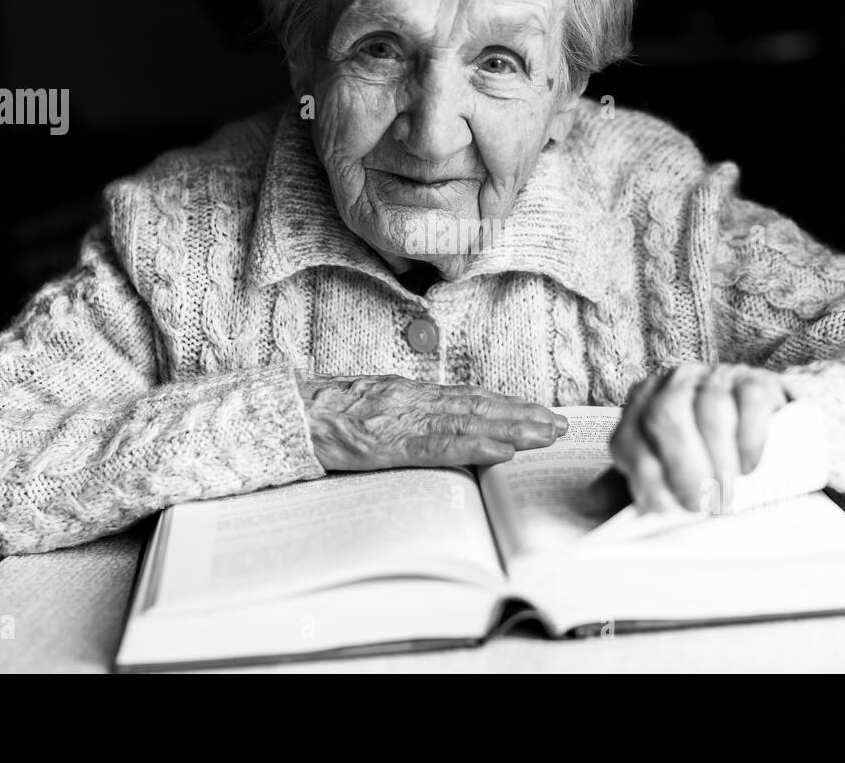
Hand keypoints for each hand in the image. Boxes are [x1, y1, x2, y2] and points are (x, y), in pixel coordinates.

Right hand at [296, 373, 567, 471]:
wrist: (285, 415)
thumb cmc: (320, 416)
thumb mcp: (368, 408)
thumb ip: (401, 416)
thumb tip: (435, 428)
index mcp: (407, 394)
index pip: (466, 397)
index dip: (504, 404)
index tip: (536, 410)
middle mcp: (412, 400)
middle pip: (478, 406)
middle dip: (522, 415)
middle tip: (559, 424)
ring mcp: (403, 419)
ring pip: (469, 421)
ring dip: (512, 428)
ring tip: (545, 434)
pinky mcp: (391, 441)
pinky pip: (439, 445)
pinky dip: (475, 445)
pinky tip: (502, 449)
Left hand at [596, 363, 788, 514]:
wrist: (757, 429)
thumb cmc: (700, 458)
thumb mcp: (660, 471)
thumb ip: (625, 487)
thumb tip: (590, 502)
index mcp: (641, 407)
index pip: (630, 437)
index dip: (645, 475)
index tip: (665, 507)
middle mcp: (673, 386)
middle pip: (667, 415)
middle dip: (682, 466)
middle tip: (699, 504)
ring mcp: (715, 379)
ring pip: (710, 407)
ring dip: (718, 459)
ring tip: (726, 493)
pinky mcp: (755, 381)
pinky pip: (749, 401)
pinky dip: (749, 439)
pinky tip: (748, 466)